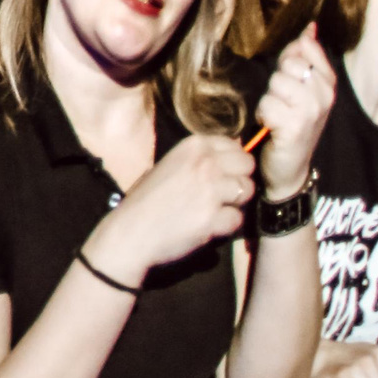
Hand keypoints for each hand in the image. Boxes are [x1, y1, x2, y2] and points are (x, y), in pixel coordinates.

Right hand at [87, 134, 255, 282]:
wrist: (130, 231)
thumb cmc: (147, 199)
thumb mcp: (171, 165)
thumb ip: (200, 159)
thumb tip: (234, 153)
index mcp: (192, 146)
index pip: (234, 146)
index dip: (232, 162)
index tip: (221, 174)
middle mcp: (204, 163)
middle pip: (247, 166)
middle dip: (239, 179)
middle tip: (222, 194)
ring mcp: (210, 190)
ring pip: (247, 191)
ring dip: (235, 202)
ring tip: (214, 210)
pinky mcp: (213, 217)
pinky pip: (238, 218)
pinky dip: (226, 225)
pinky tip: (207, 225)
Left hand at [252, 30, 336, 198]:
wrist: (289, 167)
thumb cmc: (291, 123)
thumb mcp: (302, 89)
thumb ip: (303, 57)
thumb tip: (309, 27)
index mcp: (329, 83)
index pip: (306, 48)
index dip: (288, 58)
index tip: (290, 79)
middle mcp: (325, 95)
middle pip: (288, 63)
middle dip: (277, 81)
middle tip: (283, 103)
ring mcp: (312, 111)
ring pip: (276, 82)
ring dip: (269, 100)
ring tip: (278, 115)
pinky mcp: (295, 125)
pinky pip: (267, 104)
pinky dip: (263, 115)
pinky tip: (273, 127)